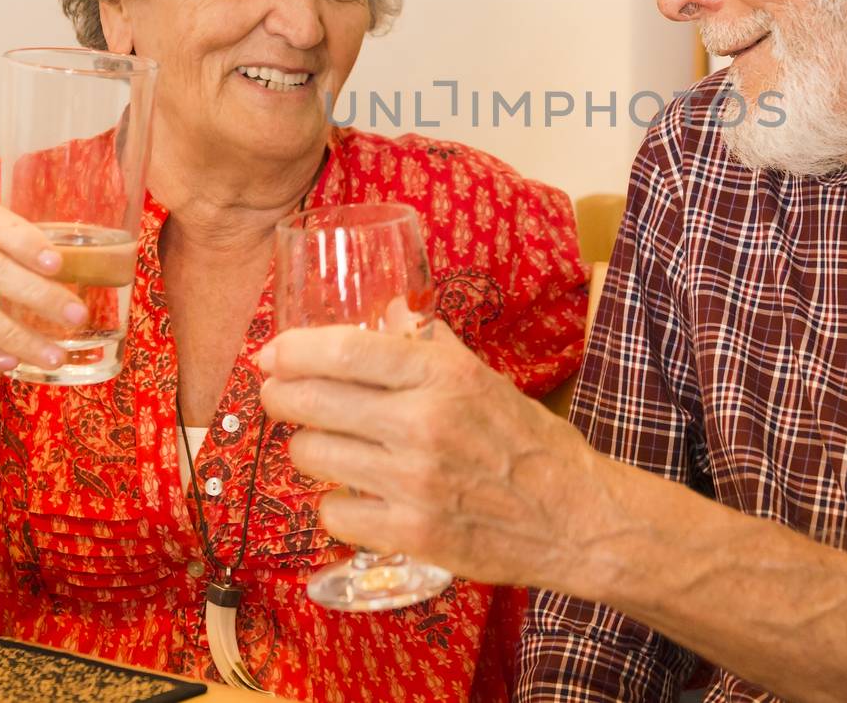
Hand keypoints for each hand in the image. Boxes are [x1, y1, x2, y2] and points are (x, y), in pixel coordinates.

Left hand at [258, 323, 598, 588]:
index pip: (344, 349)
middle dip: (280, 396)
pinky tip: (357, 497)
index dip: (294, 349)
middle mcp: (423, 423)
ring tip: (331, 448)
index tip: (271, 353)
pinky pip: (332, 513)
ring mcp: (413, 482)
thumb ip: (430, 345)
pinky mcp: (410, 534)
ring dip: (310, 449)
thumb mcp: (483, 378)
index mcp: (442, 376)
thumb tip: (387, 312)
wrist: (575, 517)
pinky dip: (337, 505)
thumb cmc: (529, 443)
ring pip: (312, 455)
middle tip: (281, 397)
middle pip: (311, 400)